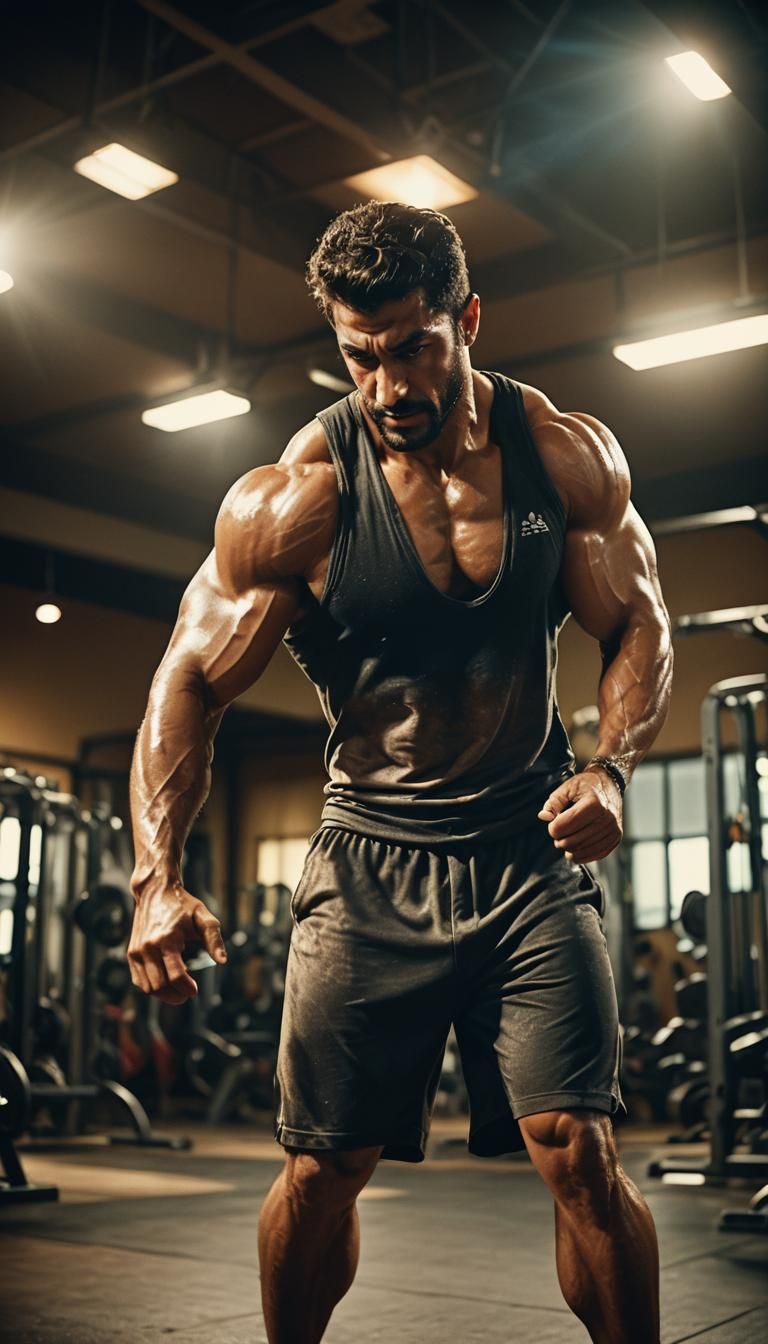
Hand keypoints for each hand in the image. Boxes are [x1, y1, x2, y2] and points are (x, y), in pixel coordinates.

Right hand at [128, 882, 226, 1004]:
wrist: (155, 892)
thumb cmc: (182, 904)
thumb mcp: (203, 917)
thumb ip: (214, 939)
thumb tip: (222, 961)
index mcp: (167, 939)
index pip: (175, 975)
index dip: (187, 988)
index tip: (195, 991)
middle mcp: (148, 947)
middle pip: (161, 985)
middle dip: (176, 994)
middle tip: (188, 992)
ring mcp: (137, 951)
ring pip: (148, 987)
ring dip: (164, 994)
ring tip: (178, 987)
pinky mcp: (131, 953)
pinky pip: (139, 981)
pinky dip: (152, 988)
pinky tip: (165, 981)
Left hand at [537, 767, 622, 864]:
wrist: (611, 784)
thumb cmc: (588, 785)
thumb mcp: (568, 787)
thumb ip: (553, 803)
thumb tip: (544, 816)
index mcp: (593, 804)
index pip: (562, 827)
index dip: (552, 827)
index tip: (554, 821)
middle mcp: (606, 818)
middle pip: (571, 842)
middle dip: (559, 840)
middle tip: (559, 832)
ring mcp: (613, 829)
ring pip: (581, 851)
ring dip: (569, 848)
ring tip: (568, 838)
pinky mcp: (616, 838)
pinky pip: (595, 856)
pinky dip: (582, 855)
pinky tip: (577, 848)